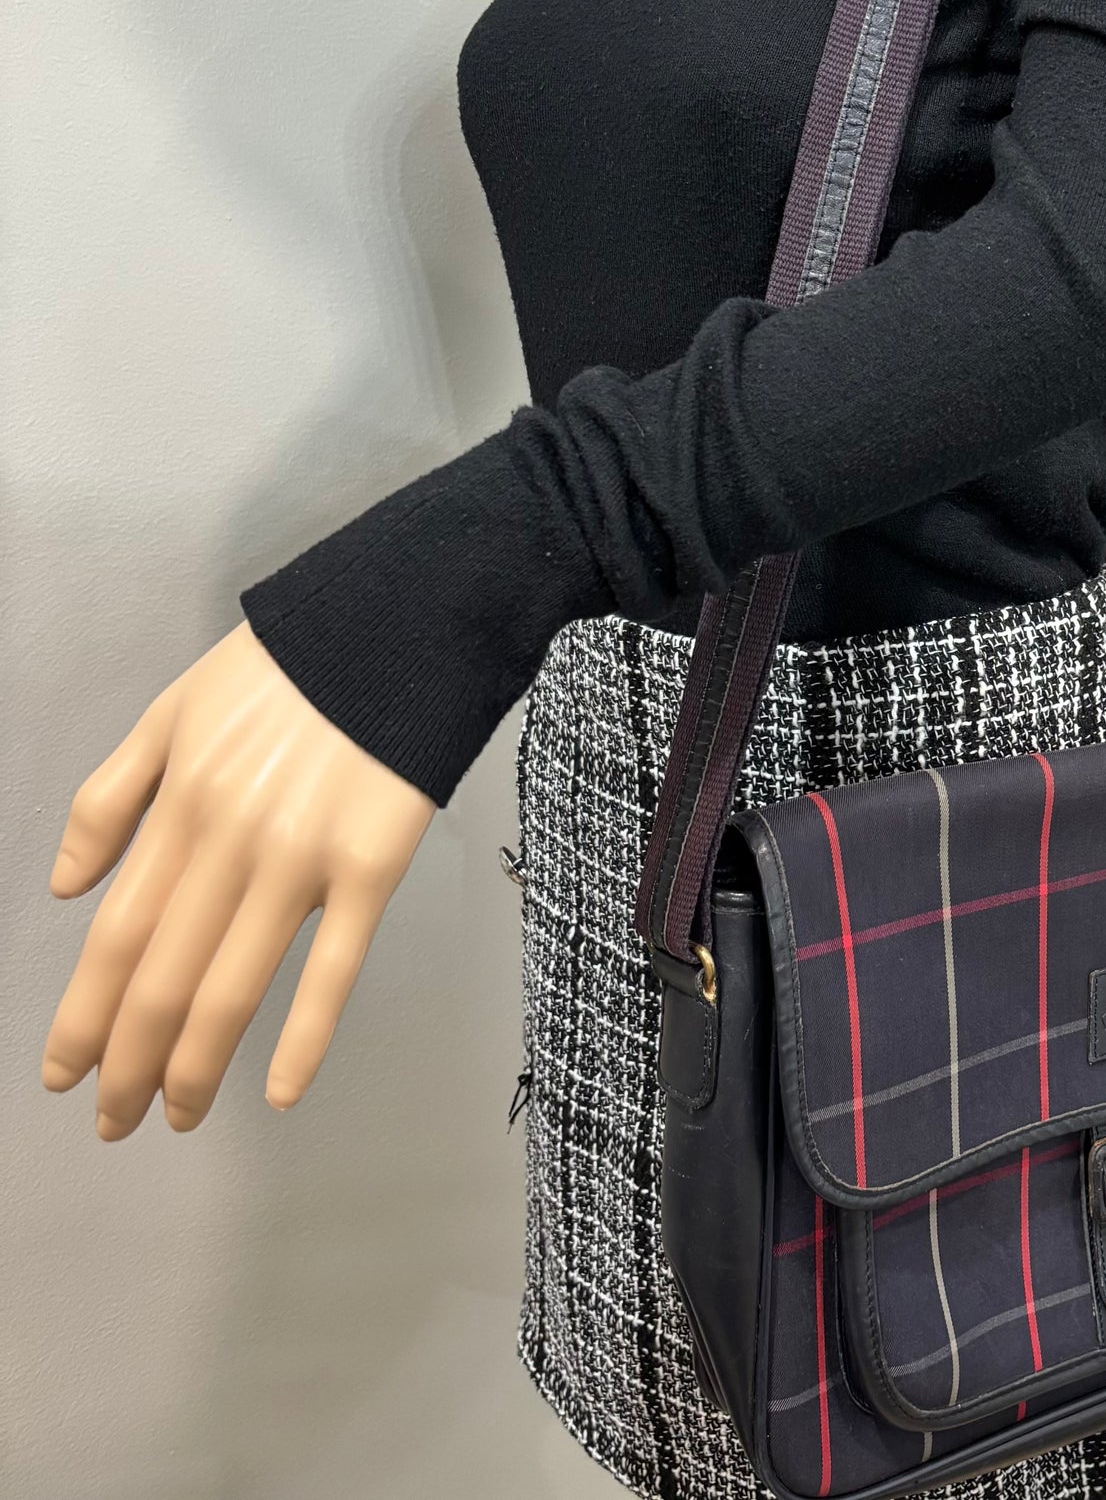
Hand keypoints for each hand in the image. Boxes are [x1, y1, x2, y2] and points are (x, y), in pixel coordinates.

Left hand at [41, 621, 435, 1137]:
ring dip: (197, 1066)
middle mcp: (230, 841)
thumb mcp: (174, 710)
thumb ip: (112, 798)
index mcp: (180, 805)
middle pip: (164, 978)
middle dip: (131, 1064)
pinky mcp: (374, 863)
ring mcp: (303, 857)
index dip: (84, 1017)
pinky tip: (281, 1091)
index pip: (116, 936)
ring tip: (177, 1115)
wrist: (399, 622)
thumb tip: (67, 890)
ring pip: (233, 986)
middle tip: (116, 1122)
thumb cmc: (289, 666)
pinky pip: (335, 965)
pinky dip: (306, 1036)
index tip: (67, 1074)